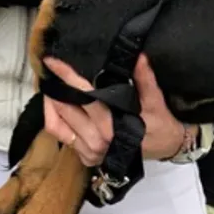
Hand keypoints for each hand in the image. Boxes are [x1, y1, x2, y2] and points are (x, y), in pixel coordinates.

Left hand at [42, 54, 190, 164]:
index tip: (52, 61)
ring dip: (50, 103)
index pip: (84, 95)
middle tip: (49, 71)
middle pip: (65, 108)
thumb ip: (145, 79)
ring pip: (56, 123)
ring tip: (50, 86)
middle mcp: (98, 140)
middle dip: (55, 87)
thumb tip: (138, 56)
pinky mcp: (86, 157)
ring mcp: (90, 151)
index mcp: (112, 126)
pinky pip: (60, 136)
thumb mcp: (156, 101)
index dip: (66, 76)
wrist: (165, 149)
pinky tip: (55, 105)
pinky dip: (53, 119)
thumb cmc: (160, 124)